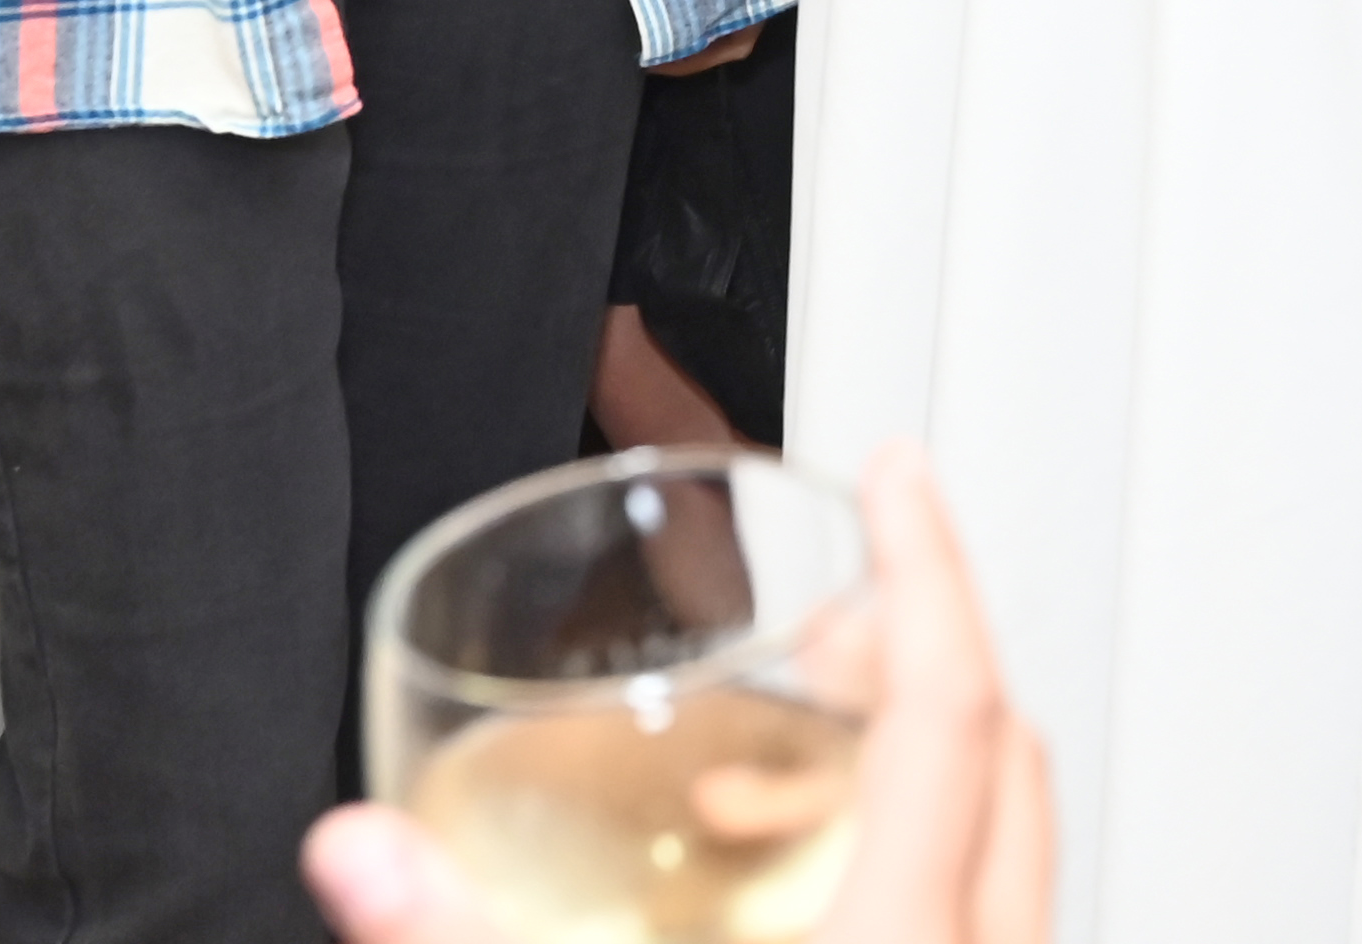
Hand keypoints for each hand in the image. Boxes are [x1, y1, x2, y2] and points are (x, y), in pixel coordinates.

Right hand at [303, 448, 1054, 943]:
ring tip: (788, 755)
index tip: (903, 465)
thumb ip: (458, 934)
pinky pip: (979, 920)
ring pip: (1004, 843)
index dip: (931, 559)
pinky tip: (784, 889)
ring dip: (912, 767)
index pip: (951, 697)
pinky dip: (915, 860)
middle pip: (1000, 752)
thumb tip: (358, 851)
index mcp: (901, 940)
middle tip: (830, 611)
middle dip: (919, 650)